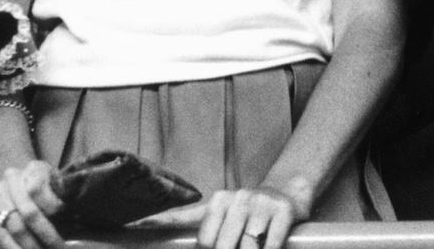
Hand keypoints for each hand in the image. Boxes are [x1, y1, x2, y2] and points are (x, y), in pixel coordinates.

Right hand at [0, 160, 64, 248]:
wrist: (21, 181)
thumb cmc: (48, 187)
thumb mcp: (60, 185)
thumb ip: (65, 196)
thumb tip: (71, 217)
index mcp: (35, 168)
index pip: (39, 190)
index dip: (53, 208)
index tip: (67, 222)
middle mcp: (12, 177)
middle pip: (28, 212)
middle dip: (45, 234)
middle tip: (58, 247)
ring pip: (13, 226)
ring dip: (29, 245)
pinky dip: (12, 246)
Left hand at [132, 182, 308, 248]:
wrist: (289, 190)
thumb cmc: (248, 210)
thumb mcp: (219, 211)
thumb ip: (188, 219)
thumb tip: (143, 225)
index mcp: (218, 201)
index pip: (203, 238)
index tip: (160, 234)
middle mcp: (238, 199)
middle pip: (222, 246)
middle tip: (232, 247)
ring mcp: (261, 204)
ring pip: (246, 247)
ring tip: (248, 248)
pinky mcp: (283, 211)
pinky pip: (270, 245)